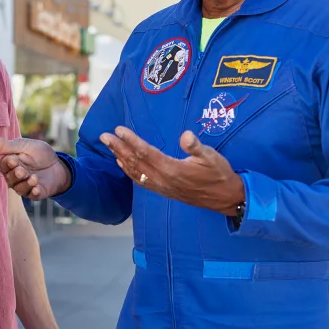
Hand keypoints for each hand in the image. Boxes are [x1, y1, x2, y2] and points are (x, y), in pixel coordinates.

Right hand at [0, 135, 70, 198]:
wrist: (59, 165)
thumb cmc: (39, 153)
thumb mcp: (23, 145)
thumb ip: (3, 145)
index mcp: (10, 164)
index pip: (3, 166)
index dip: (7, 164)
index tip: (13, 160)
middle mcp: (15, 177)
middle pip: (10, 179)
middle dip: (16, 175)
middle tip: (23, 171)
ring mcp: (25, 186)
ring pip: (19, 189)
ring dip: (26, 183)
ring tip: (34, 178)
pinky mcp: (35, 193)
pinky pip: (31, 196)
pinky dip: (33, 192)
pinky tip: (37, 187)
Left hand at [101, 127, 244, 215]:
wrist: (225, 198)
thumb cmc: (219, 174)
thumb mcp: (212, 157)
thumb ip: (196, 147)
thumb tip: (185, 135)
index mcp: (172, 169)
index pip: (146, 153)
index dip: (131, 141)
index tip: (119, 130)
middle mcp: (163, 179)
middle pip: (135, 162)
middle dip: (118, 148)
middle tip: (104, 136)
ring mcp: (162, 187)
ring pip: (136, 172)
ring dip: (120, 158)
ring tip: (109, 146)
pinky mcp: (164, 191)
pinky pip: (141, 181)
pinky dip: (129, 172)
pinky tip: (122, 165)